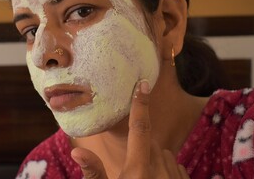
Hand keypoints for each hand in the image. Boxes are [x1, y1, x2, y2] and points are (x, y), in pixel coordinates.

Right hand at [71, 80, 189, 177]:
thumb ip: (94, 173)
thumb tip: (78, 150)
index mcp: (138, 168)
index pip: (139, 127)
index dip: (140, 104)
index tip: (142, 84)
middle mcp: (160, 167)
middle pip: (150, 141)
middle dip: (140, 145)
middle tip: (132, 166)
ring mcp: (175, 175)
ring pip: (163, 153)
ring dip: (153, 159)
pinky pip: (174, 166)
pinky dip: (165, 169)